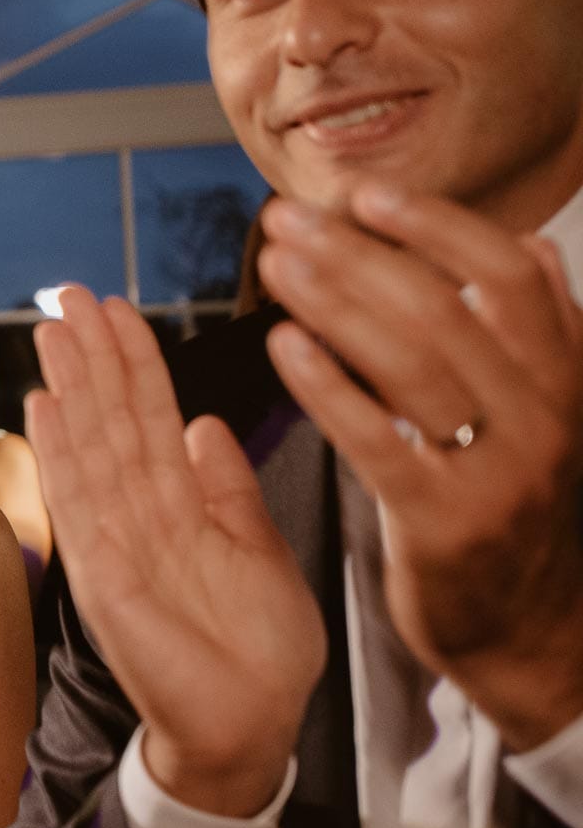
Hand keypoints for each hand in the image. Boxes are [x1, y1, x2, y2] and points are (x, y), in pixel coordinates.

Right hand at [25, 286, 324, 815]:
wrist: (252, 724)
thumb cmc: (259, 650)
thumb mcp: (260, 549)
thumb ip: (228, 489)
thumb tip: (203, 425)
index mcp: (182, 506)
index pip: (151, 417)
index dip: (134, 361)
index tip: (115, 308)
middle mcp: (141, 514)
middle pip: (113, 420)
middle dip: (93, 355)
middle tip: (70, 293)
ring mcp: (118, 541)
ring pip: (93, 447)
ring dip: (72, 385)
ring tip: (53, 327)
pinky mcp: (105, 575)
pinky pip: (80, 503)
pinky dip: (61, 453)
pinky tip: (45, 404)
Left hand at [257, 185, 582, 747]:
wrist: (535, 633)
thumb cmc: (519, 508)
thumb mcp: (550, 416)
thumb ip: (537, 336)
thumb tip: (531, 245)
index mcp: (570, 379)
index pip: (507, 275)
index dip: (434, 226)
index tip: (362, 194)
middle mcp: (547, 418)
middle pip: (444, 309)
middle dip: (356, 254)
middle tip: (282, 221)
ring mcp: (502, 472)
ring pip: (410, 364)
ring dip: (333, 302)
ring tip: (273, 265)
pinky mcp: (447, 524)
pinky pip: (379, 440)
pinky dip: (327, 385)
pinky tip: (280, 345)